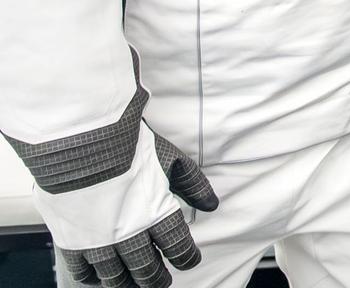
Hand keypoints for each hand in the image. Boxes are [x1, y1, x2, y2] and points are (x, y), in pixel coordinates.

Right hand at [44, 125, 218, 287]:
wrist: (82, 143)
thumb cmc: (128, 147)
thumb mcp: (172, 160)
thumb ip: (193, 185)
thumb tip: (211, 204)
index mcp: (156, 215)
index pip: (178, 248)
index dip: (186, 258)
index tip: (189, 261)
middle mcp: (128, 234)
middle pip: (146, 270)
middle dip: (157, 279)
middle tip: (161, 282)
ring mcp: (98, 241)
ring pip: (115, 276)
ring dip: (127, 283)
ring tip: (134, 284)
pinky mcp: (72, 240)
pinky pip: (82, 271)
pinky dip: (92, 278)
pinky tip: (99, 277)